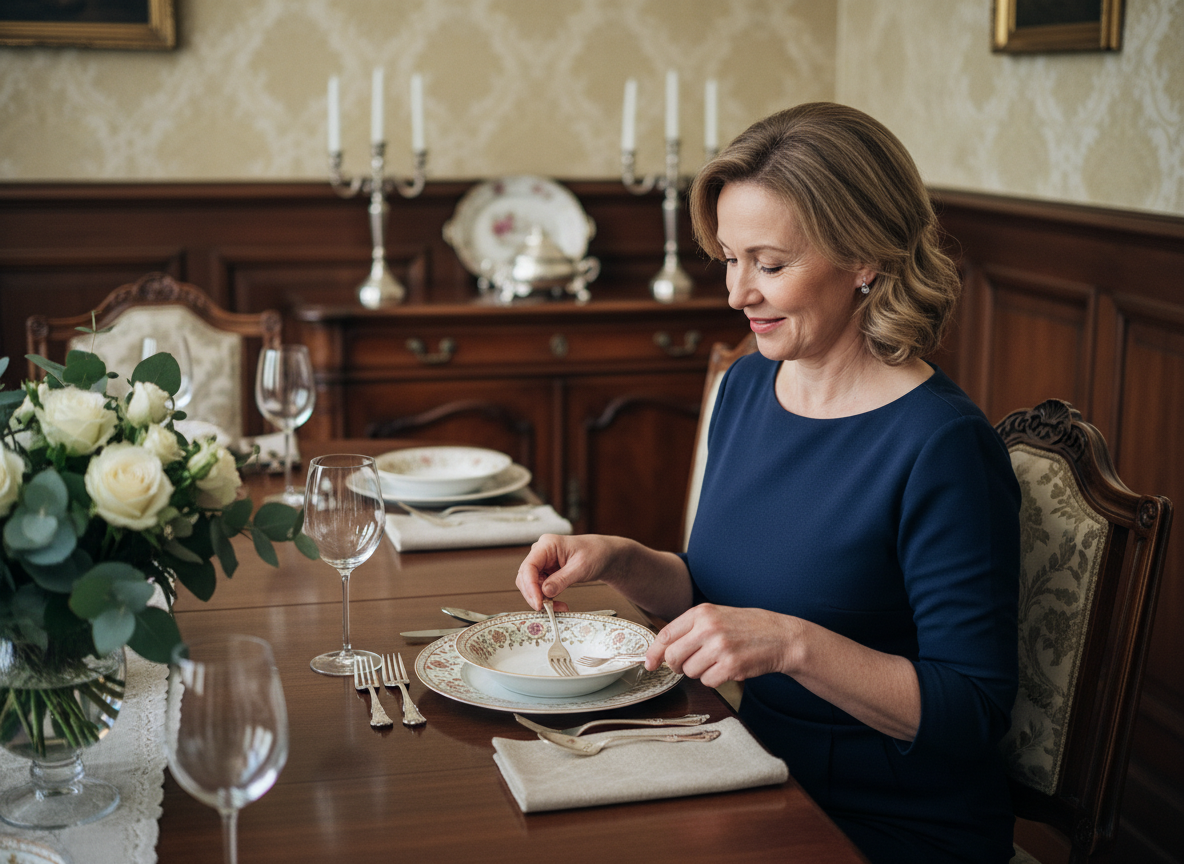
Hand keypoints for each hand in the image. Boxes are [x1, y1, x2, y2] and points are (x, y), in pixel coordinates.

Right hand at [515, 534, 628, 610]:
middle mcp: (541, 552)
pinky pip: (540, 588)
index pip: (529, 566)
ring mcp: (543, 562)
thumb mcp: (581, 568)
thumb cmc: (595, 554)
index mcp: (547, 544)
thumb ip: (562, 580)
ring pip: (531, 585)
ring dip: (541, 599)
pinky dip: (547, 599)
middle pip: (525, 577)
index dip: (530, 587)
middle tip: (547, 609)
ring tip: (559, 607)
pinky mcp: (546, 572)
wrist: (604, 555)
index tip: (538, 604)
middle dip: (534, 595)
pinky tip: (559, 604)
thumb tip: (545, 592)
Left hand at [646, 604, 795, 688]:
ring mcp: (720, 647)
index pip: (666, 635)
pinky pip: (708, 682)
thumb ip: (690, 628)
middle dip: (677, 666)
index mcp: (702, 612)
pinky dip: (715, 680)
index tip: (649, 663)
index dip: (654, 652)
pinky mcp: (731, 666)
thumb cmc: (747, 627)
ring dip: (700, 672)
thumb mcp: (717, 616)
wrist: (781, 637)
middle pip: (673, 657)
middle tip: (689, 665)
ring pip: (690, 672)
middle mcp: (708, 627)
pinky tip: (727, 669)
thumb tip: (662, 649)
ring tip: (717, 662)